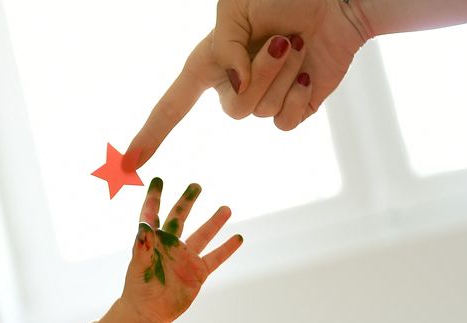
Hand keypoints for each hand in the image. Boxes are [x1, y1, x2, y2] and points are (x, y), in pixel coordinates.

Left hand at [89, 178, 242, 322]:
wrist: (149, 312)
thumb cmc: (138, 288)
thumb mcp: (139, 266)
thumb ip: (142, 246)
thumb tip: (143, 226)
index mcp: (152, 241)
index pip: (152, 214)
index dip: (154, 198)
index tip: (158, 180)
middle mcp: (170, 245)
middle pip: (180, 218)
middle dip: (187, 202)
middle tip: (196, 185)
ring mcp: (185, 257)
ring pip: (203, 234)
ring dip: (214, 222)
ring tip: (226, 208)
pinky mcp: (197, 272)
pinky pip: (215, 258)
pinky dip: (227, 248)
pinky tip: (238, 238)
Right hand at [123, 0, 367, 170]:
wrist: (336, 1)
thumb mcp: (236, 9)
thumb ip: (226, 48)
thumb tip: (236, 88)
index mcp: (212, 62)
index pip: (173, 105)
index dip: (151, 134)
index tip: (130, 162)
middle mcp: (235, 85)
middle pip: (234, 110)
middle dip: (261, 75)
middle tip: (282, 40)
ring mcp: (265, 99)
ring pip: (263, 112)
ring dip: (284, 75)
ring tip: (296, 43)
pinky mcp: (293, 107)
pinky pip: (285, 123)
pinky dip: (298, 96)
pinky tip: (307, 73)